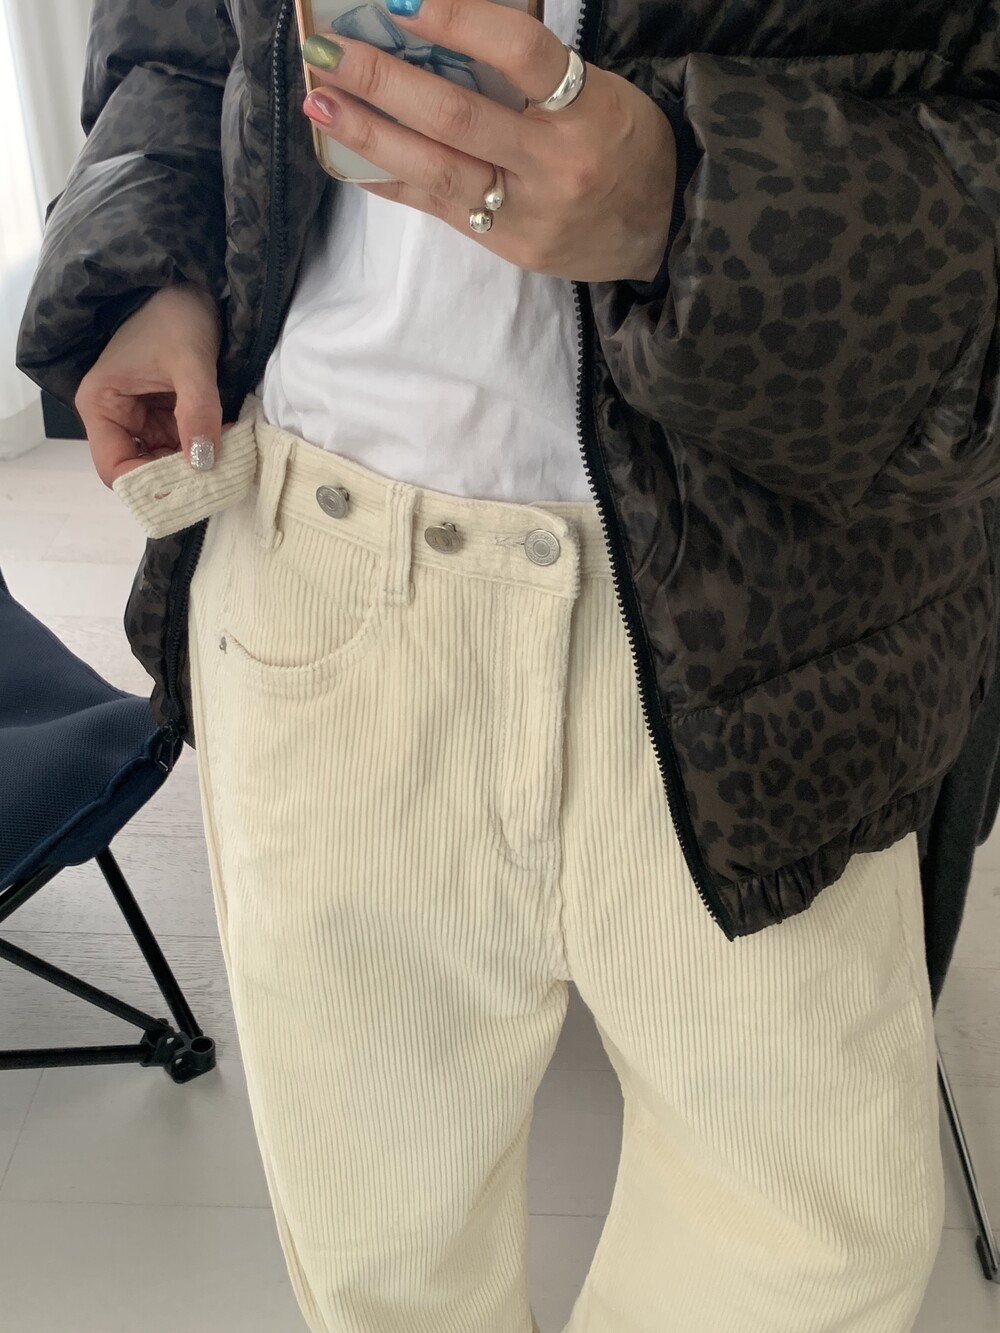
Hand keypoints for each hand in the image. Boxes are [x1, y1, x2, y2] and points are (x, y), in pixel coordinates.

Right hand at [75, 283, 224, 487]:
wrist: (193, 289)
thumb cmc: (176, 315)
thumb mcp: (189, 362)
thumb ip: (196, 411)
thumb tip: (203, 463)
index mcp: (101, 405)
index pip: (114, 469)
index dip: (146, 488)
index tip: (186, 492)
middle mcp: (117, 418)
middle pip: (142, 472)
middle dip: (178, 480)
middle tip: (217, 483)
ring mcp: (144, 419)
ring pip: (167, 464)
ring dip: (197, 468)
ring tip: (229, 463)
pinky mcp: (168, 417)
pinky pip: (185, 447)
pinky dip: (206, 452)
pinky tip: (229, 447)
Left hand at [301, 0, 676, 283]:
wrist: (661, 230)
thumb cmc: (623, 145)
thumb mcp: (597, 92)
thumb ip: (530, 72)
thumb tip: (438, 32)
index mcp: (588, 111)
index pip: (520, 52)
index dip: (458, 19)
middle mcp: (556, 165)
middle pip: (459, 117)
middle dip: (384, 80)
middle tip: (327, 50)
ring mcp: (528, 213)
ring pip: (438, 170)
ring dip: (370, 134)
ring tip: (322, 103)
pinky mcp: (507, 245)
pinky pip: (437, 208)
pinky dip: (390, 180)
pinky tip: (350, 157)